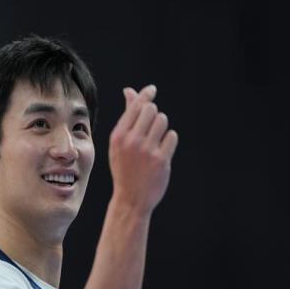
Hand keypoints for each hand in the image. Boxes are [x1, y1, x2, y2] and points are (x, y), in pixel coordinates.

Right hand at [108, 85, 177, 216]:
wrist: (131, 198)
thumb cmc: (124, 168)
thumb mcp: (118, 143)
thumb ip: (126, 117)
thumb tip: (130, 91)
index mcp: (118, 136)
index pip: (136, 106)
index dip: (145, 95)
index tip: (152, 90)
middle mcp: (131, 141)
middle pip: (151, 110)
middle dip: (153, 115)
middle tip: (149, 128)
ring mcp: (147, 150)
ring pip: (162, 121)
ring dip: (161, 127)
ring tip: (154, 140)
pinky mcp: (161, 159)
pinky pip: (172, 136)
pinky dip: (168, 141)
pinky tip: (161, 151)